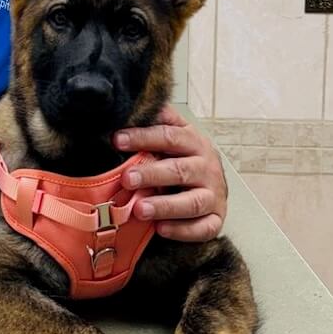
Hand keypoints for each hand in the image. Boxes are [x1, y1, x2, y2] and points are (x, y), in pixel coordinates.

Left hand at [112, 106, 226, 241]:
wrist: (214, 187)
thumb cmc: (184, 159)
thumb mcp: (175, 136)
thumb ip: (159, 121)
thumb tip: (133, 103)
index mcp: (194, 142)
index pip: (169, 136)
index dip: (143, 137)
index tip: (116, 139)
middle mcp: (207, 168)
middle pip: (180, 170)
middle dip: (152, 174)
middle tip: (127, 178)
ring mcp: (213, 195)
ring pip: (192, 202)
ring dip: (165, 205)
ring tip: (139, 209)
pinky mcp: (216, 220)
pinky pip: (203, 228)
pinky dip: (182, 230)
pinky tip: (161, 229)